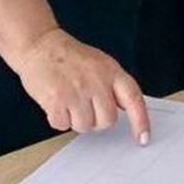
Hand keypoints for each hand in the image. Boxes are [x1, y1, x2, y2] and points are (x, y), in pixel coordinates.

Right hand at [9, 27, 152, 142]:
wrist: (40, 45)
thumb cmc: (70, 57)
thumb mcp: (101, 64)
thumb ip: (114, 85)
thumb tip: (127, 110)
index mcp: (111, 71)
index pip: (134, 99)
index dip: (141, 121)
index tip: (143, 137)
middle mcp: (96, 81)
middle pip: (107, 120)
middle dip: (96, 119)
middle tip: (85, 105)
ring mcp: (77, 91)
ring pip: (85, 126)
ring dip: (75, 120)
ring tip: (69, 100)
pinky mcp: (56, 100)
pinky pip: (63, 126)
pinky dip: (58, 119)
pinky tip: (56, 102)